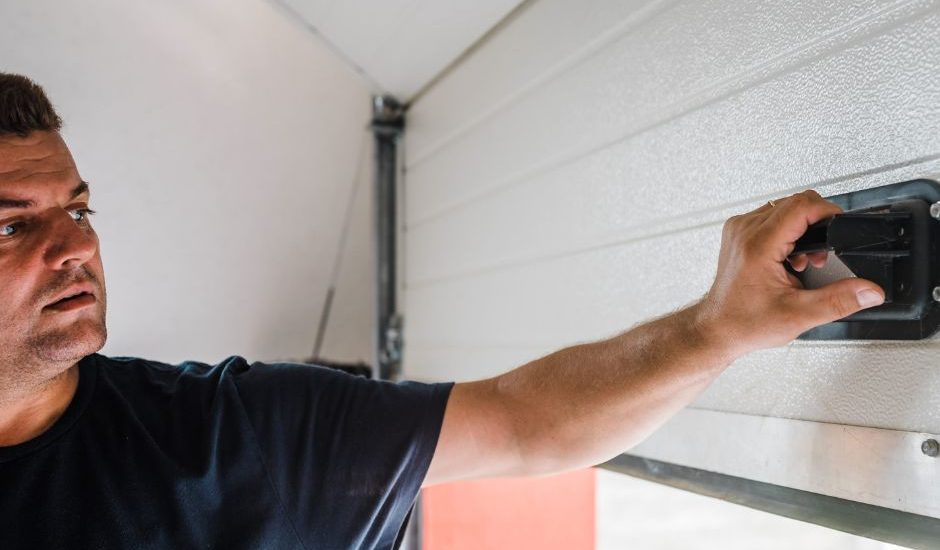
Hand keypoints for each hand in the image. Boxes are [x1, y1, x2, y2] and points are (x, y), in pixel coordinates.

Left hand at [697, 190, 885, 356]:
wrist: (716, 329)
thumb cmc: (743, 322)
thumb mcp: (798, 315)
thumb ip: (839, 301)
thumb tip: (868, 291)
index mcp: (758, 245)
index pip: (802, 205)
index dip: (828, 212)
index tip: (840, 227)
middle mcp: (745, 230)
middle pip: (795, 203)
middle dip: (817, 225)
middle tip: (818, 257)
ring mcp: (739, 229)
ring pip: (784, 208)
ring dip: (802, 229)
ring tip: (801, 262)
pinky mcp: (738, 233)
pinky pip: (771, 217)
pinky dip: (787, 232)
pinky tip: (788, 258)